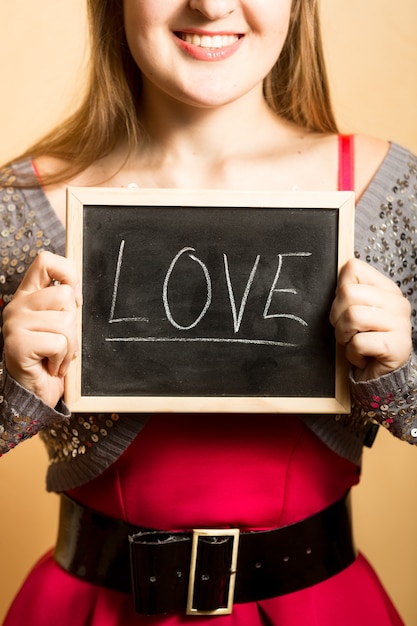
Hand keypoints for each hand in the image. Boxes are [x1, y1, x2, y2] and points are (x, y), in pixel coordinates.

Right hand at [2, 251, 81, 407]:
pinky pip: (59, 343)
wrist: (35, 392)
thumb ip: (64, 304)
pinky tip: (51, 365)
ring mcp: (15, 324)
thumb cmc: (50, 358)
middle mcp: (18, 306)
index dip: (68, 274)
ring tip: (57, 356)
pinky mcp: (18, 343)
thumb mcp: (60, 325)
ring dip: (69, 345)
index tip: (75, 299)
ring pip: (66, 321)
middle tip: (61, 342)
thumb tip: (77, 290)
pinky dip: (62, 358)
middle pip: (64, 295)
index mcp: (28, 295)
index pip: (46, 261)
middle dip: (73, 324)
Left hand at [330, 258, 411, 381]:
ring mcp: (400, 324)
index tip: (345, 309)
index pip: (353, 268)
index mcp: (386, 289)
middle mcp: (397, 303)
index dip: (339, 291)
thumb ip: (349, 291)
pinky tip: (362, 356)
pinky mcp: (397, 346)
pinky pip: (359, 343)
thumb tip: (340, 269)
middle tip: (346, 331)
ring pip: (352, 316)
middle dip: (337, 316)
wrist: (378, 375)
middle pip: (348, 293)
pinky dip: (352, 353)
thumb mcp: (354, 311)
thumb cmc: (363, 341)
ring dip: (343, 335)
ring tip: (353, 342)